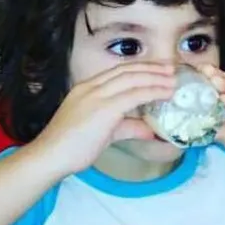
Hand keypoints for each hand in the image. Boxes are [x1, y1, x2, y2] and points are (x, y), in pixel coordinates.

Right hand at [31, 63, 176, 175]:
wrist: (50, 156)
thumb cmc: (72, 147)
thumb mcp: (105, 132)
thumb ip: (127, 127)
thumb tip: (149, 130)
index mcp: (86, 88)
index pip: (118, 72)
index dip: (141, 68)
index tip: (159, 69)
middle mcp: (91, 87)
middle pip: (127, 70)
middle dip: (151, 68)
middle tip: (171, 69)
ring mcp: (97, 96)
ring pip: (133, 79)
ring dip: (156, 78)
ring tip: (173, 80)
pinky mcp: (104, 108)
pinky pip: (135, 95)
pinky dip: (154, 92)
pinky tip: (166, 93)